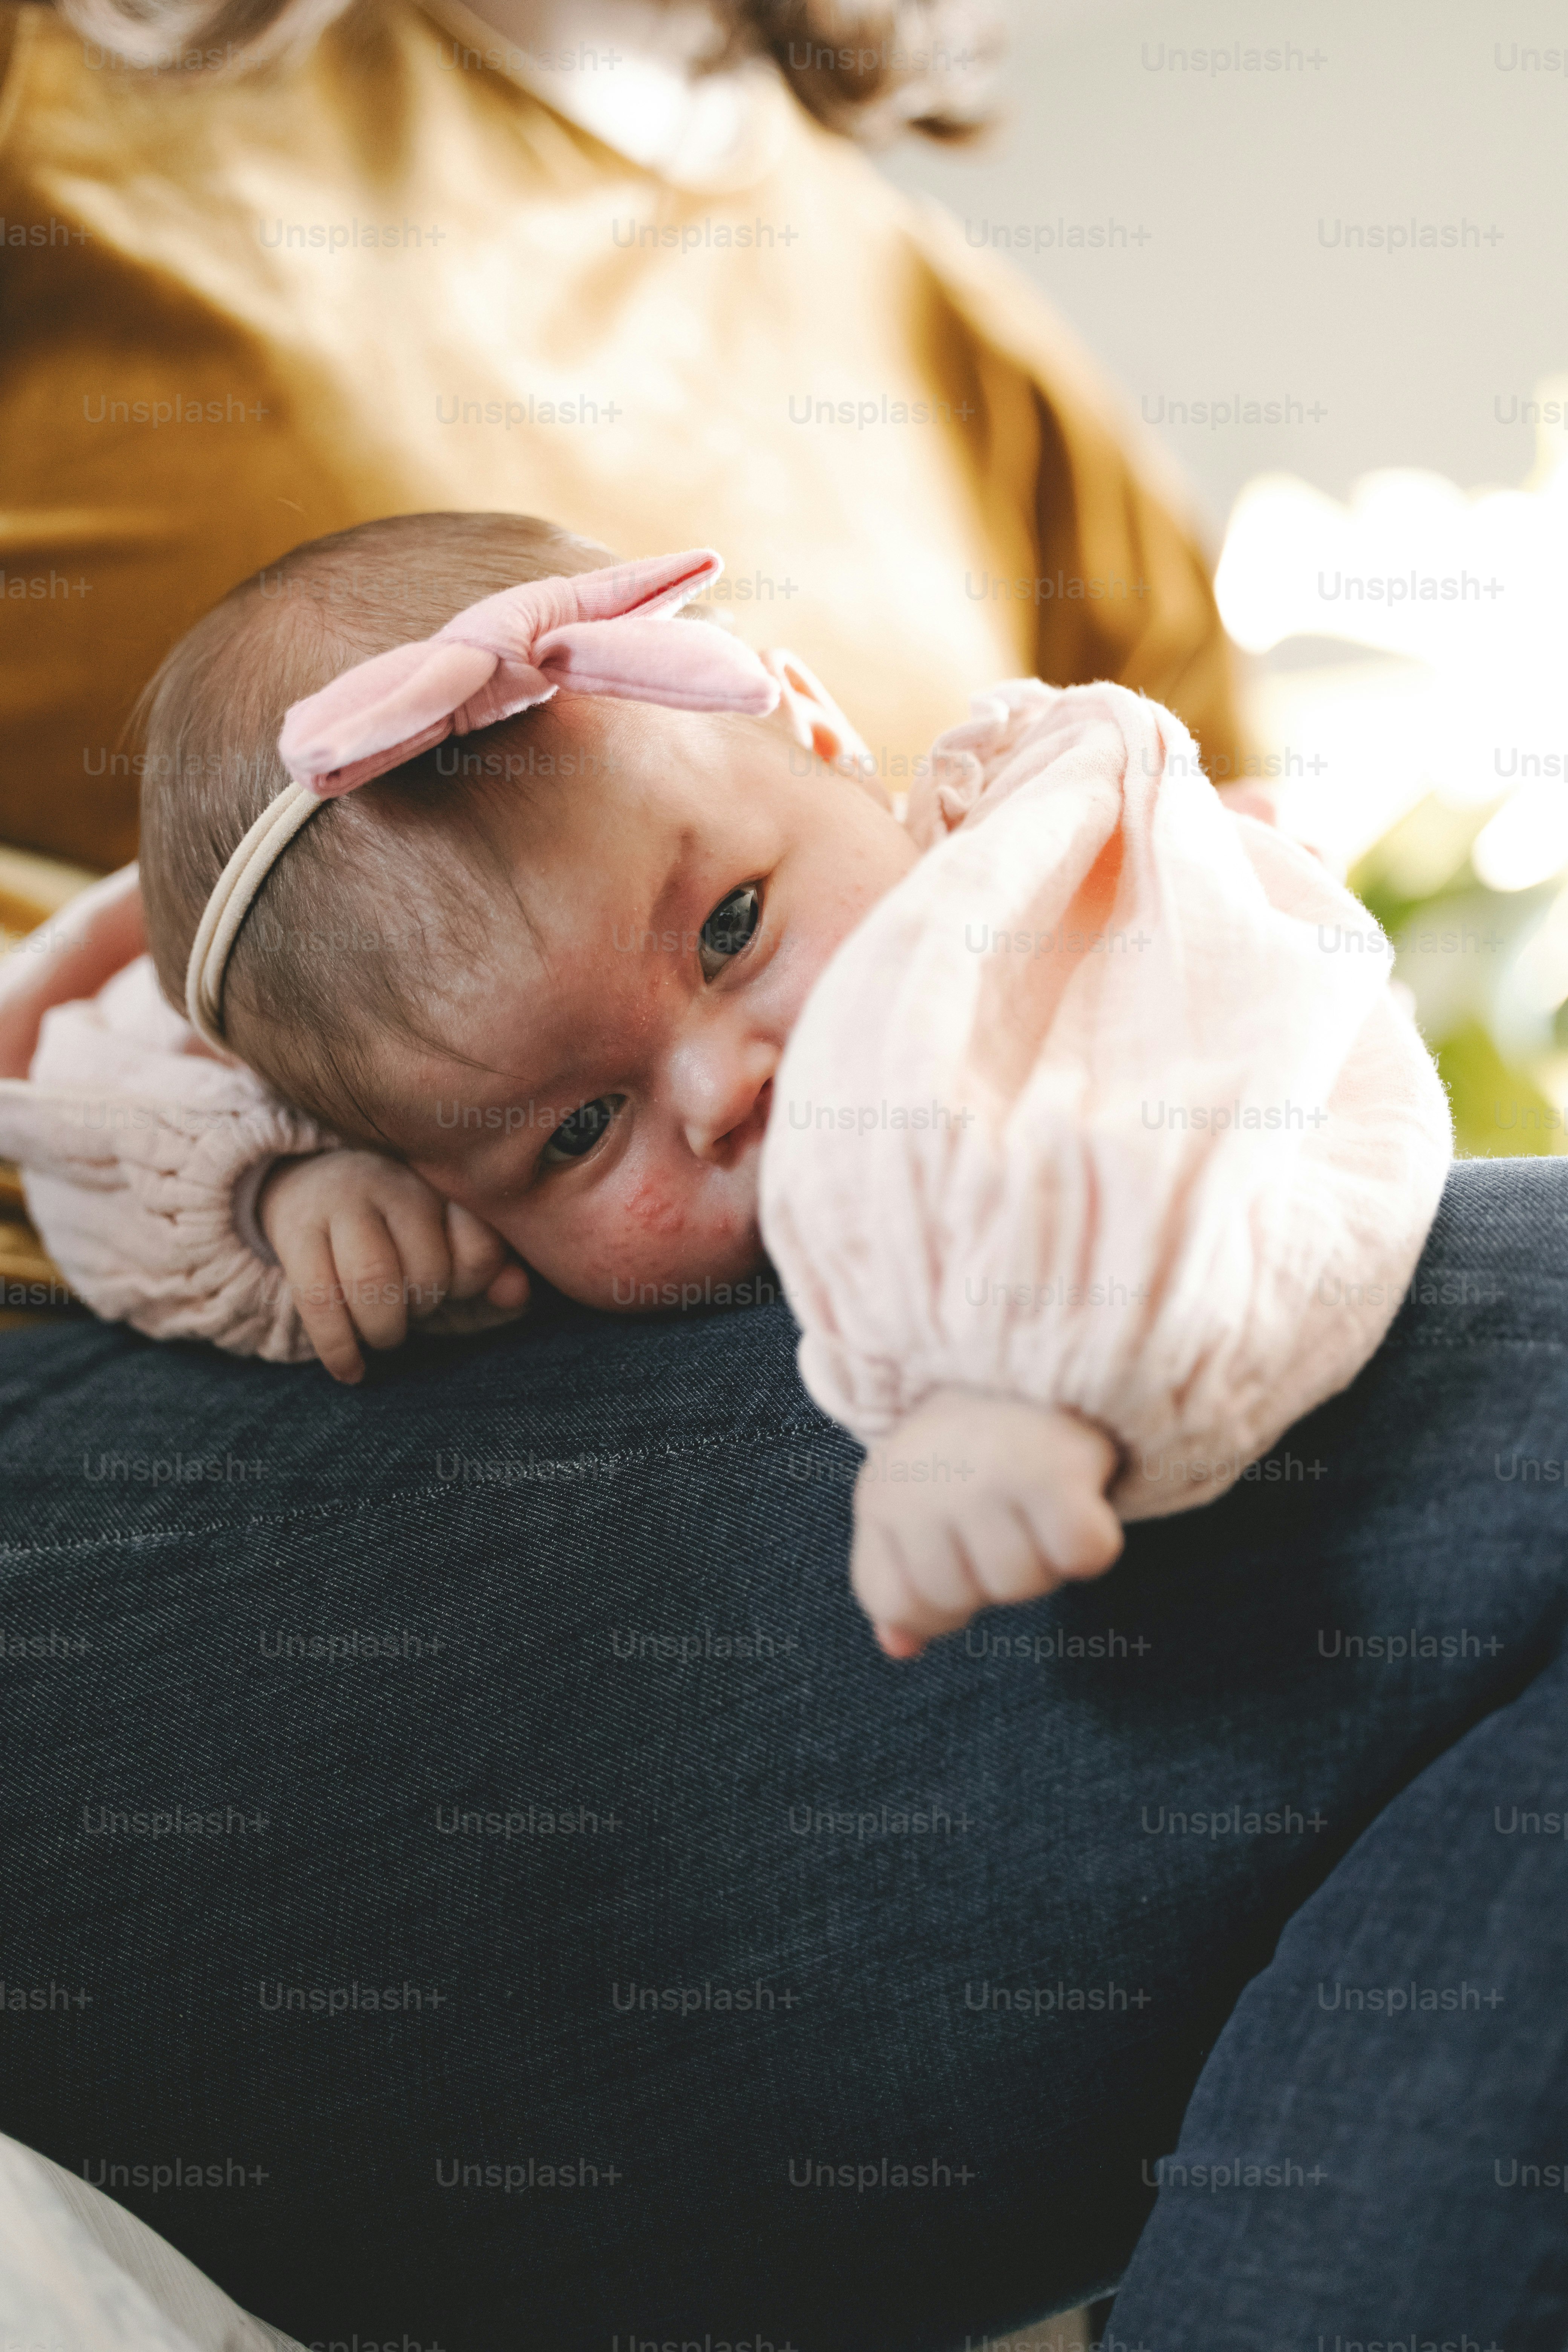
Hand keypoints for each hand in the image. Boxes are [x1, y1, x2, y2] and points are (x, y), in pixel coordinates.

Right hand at [258, 1151, 529, 1382]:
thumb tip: (516, 1293)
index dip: (469, 1284)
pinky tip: (351, 1371)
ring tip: (385, 1333)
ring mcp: (342, 1203)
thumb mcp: (449, 1242)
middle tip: (412, 1307)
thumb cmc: (399, 1230)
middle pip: (427, 1269)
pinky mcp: (296, 1230)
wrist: (311, 1187)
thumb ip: (492, 1267)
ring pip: (373, 1279)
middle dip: (424, 1308)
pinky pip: (318, 1299)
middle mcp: (396, 1184)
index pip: (480, 1246)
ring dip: (384, 1328)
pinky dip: (337, 1348)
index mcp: (443, 1184)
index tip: (453, 1286)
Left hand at [851, 1388, 1123, 1658]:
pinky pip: (1082, 1557)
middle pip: (961, 1601)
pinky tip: (1076, 1496)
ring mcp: (987, 1479)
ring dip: (1043, 1556)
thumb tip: (899, 1649)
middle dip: (990, 1574)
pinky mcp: (1054, 1472)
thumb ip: (899, 1577)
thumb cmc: (972, 1445)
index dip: (935, 1601)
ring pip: (1024, 1586)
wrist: (1031, 1351)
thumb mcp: (915, 1501)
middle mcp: (925, 1487)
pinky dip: (1092, 1537)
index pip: (895, 1602)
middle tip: (1005, 1512)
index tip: (960, 1552)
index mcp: (882, 1494)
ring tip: (1036, 1498)